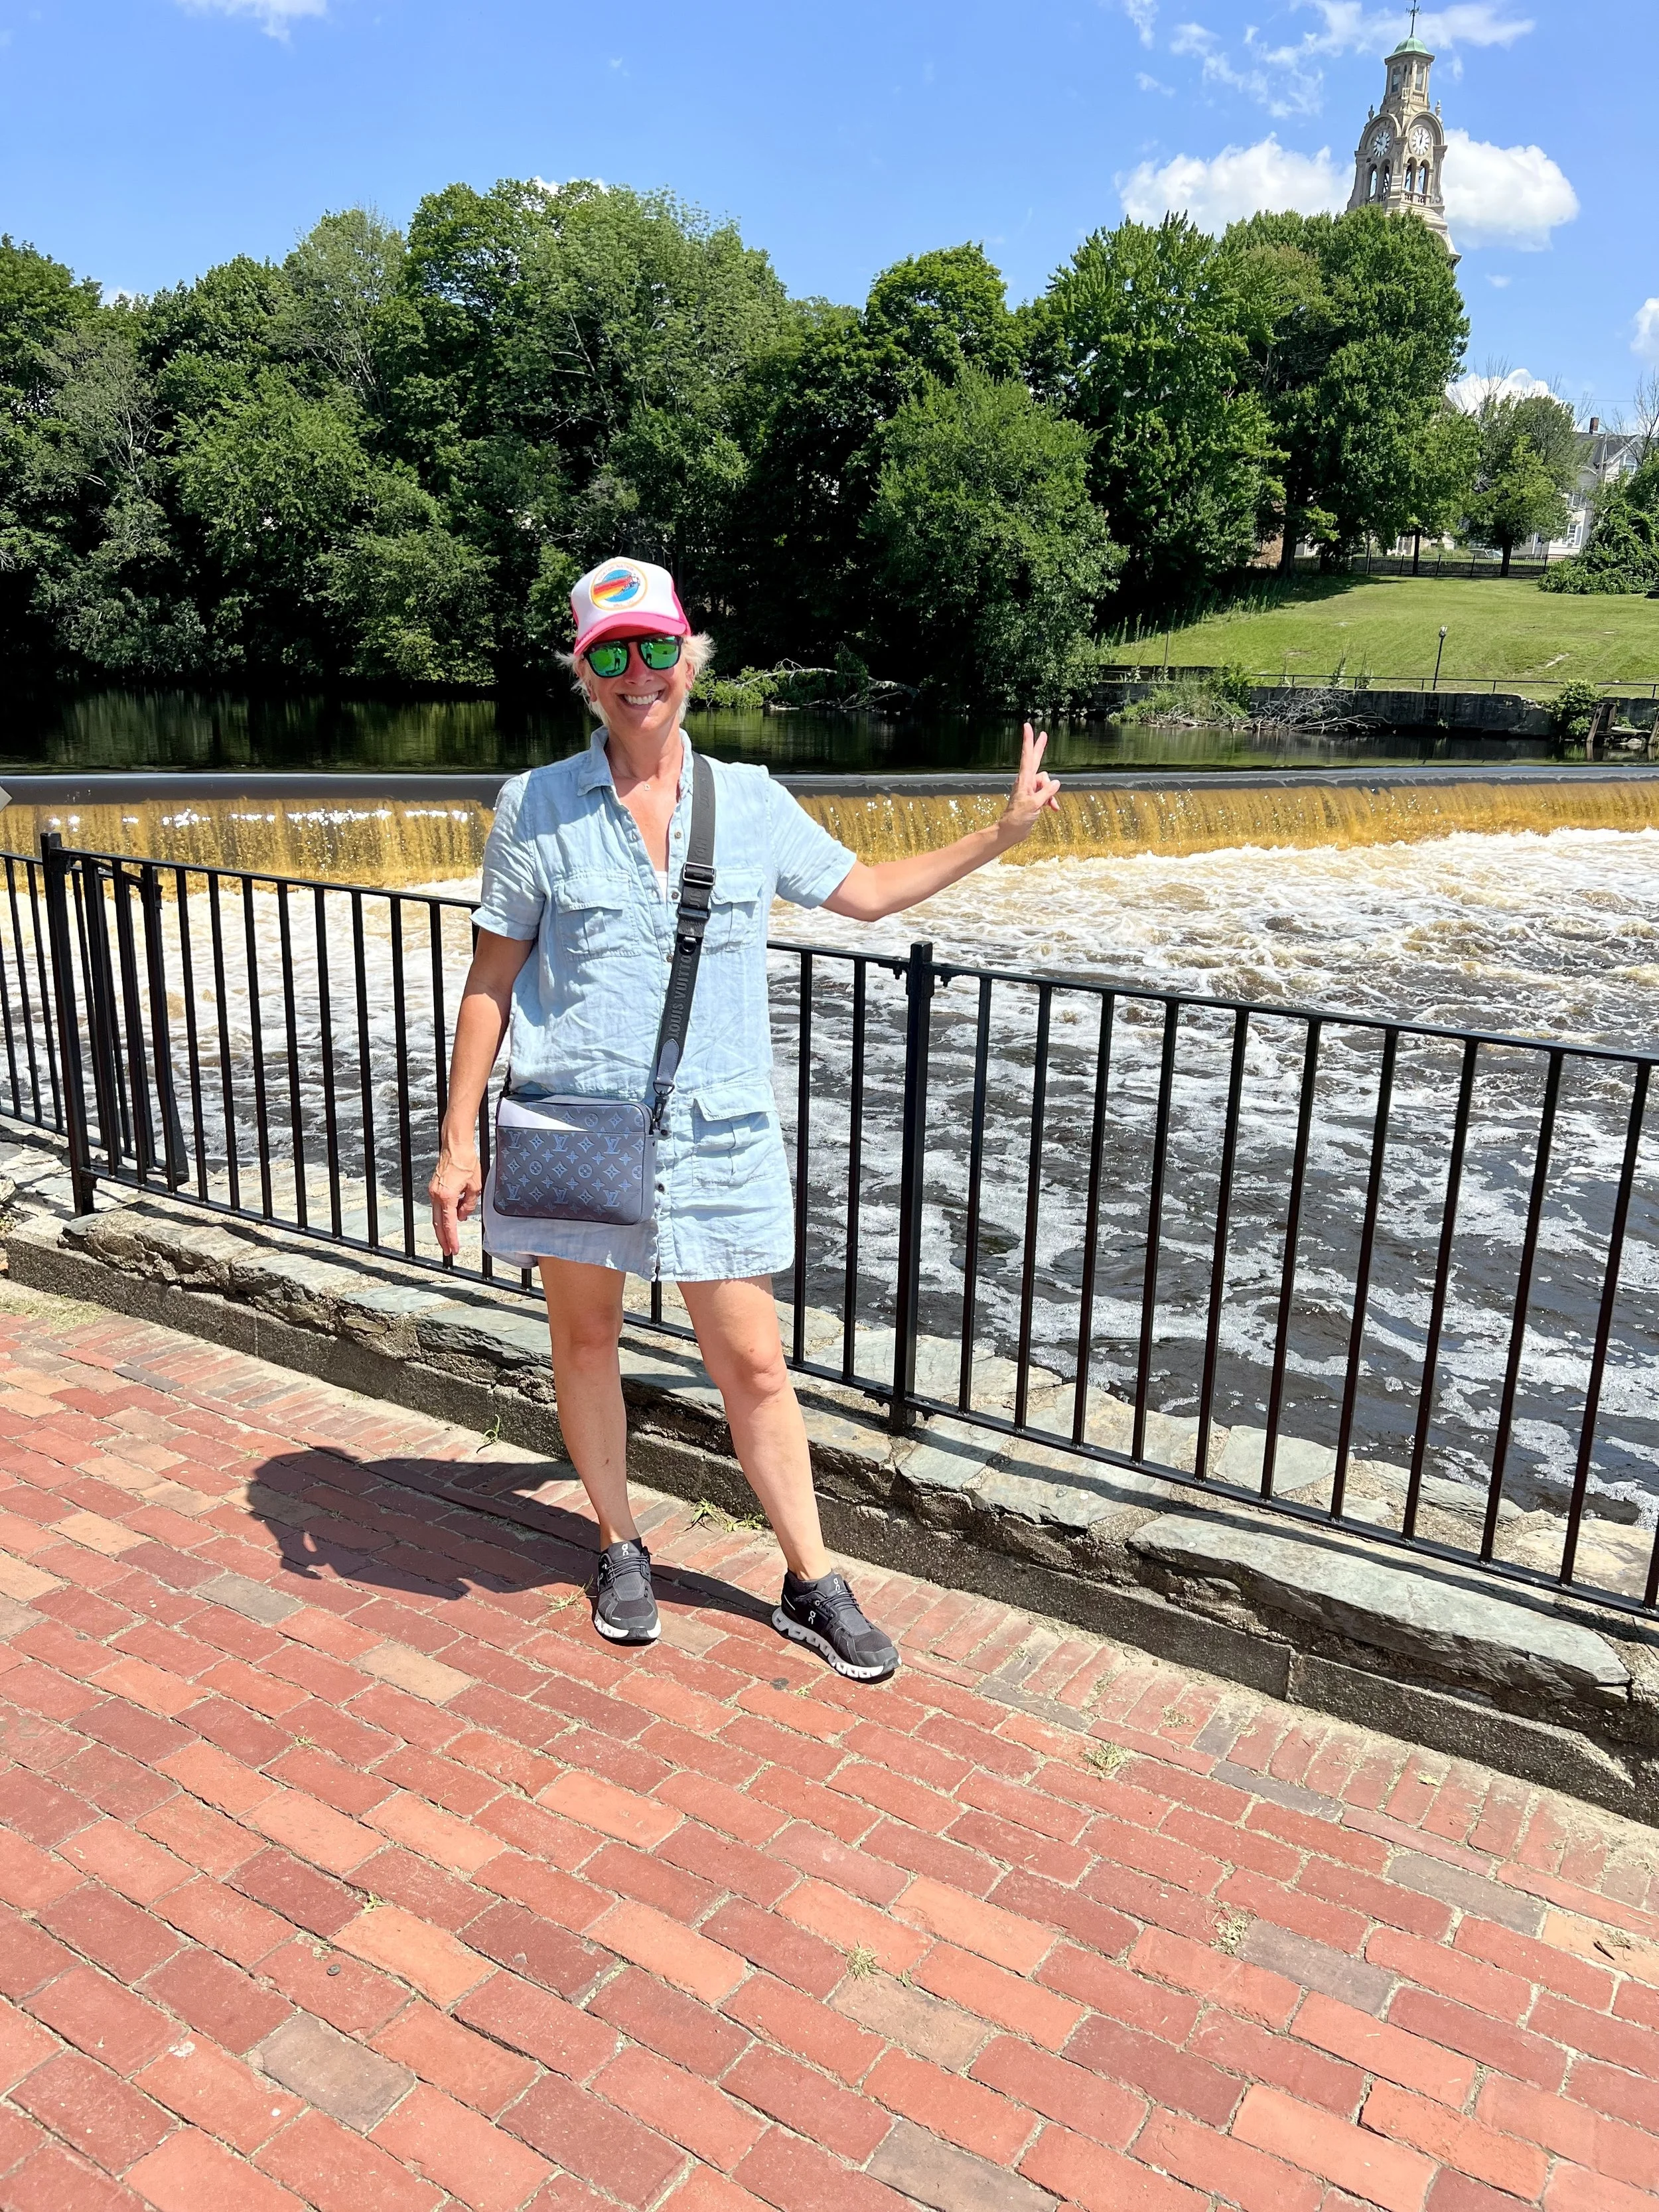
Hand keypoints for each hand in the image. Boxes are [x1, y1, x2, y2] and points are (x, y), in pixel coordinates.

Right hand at [429, 1141, 482, 1257]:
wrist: (455, 1146)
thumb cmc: (466, 1162)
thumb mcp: (475, 1186)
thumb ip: (468, 1204)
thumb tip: (462, 1216)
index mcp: (446, 1196)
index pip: (449, 1224)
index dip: (452, 1238)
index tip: (454, 1249)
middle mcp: (436, 1195)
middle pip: (438, 1223)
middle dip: (443, 1239)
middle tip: (449, 1250)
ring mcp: (433, 1191)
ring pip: (437, 1215)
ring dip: (443, 1227)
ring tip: (450, 1238)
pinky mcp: (434, 1187)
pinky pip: (439, 1205)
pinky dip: (445, 1213)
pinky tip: (454, 1215)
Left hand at [999, 723, 1060, 845]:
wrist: (1011, 832)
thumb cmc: (1019, 818)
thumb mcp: (1035, 805)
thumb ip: (1046, 792)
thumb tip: (1056, 782)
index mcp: (1024, 780)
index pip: (1028, 756)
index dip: (1029, 741)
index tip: (1027, 726)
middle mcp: (1026, 781)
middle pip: (1035, 760)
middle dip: (1040, 748)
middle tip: (1044, 734)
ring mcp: (1030, 789)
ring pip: (1046, 783)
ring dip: (1051, 793)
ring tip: (1050, 805)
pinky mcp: (1033, 798)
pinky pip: (1046, 794)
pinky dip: (1051, 800)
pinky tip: (1053, 809)